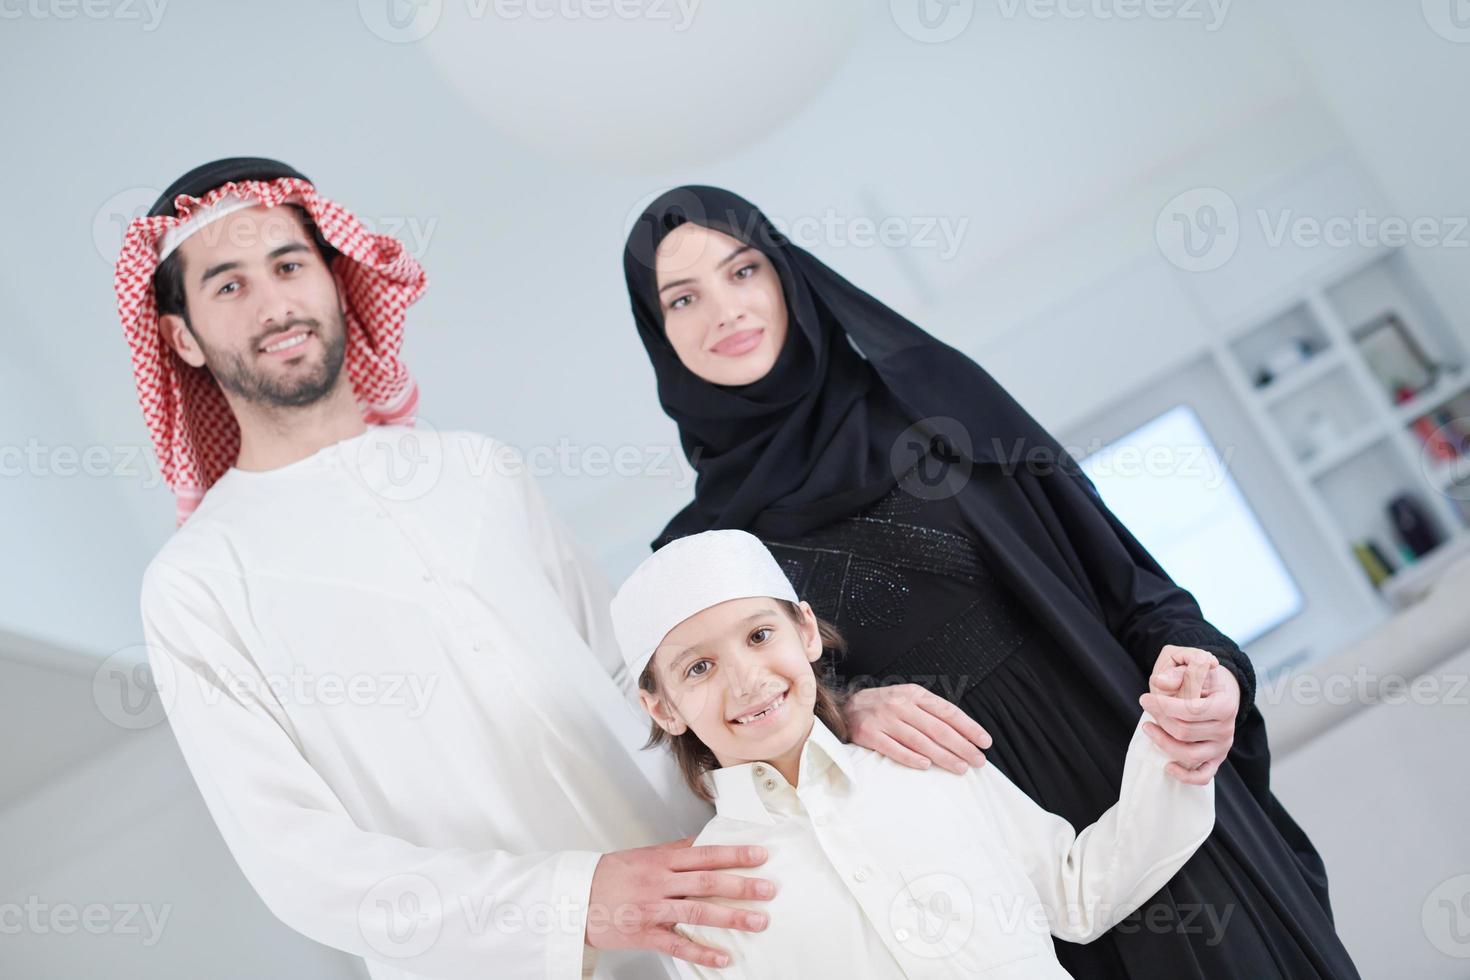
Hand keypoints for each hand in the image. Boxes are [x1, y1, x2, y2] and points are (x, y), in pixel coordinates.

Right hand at [585, 836, 775, 968]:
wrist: (575, 898)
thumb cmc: (610, 876)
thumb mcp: (644, 855)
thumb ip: (676, 850)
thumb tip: (706, 840)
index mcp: (661, 860)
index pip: (705, 854)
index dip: (734, 854)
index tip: (760, 855)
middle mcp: (659, 882)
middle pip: (706, 882)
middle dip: (741, 886)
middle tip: (769, 890)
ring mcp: (653, 909)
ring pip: (697, 911)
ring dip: (731, 917)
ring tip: (758, 922)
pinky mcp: (645, 934)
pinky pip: (678, 944)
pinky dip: (702, 951)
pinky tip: (724, 957)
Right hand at [844, 683, 991, 773]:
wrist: (845, 707)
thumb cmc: (883, 706)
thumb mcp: (907, 699)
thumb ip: (930, 711)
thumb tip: (962, 733)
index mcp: (914, 694)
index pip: (948, 711)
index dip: (969, 727)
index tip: (985, 742)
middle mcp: (901, 704)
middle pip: (938, 728)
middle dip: (962, 746)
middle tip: (978, 761)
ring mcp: (884, 719)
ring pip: (920, 741)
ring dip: (943, 756)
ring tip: (960, 768)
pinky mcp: (869, 734)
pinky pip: (894, 749)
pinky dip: (911, 758)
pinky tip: (927, 766)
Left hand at [1138, 644, 1238, 785]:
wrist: (1214, 687)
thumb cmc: (1197, 674)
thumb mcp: (1185, 662)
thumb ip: (1175, 670)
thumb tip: (1159, 682)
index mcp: (1225, 704)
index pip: (1190, 711)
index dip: (1163, 706)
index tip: (1144, 698)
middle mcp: (1227, 728)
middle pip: (1184, 732)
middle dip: (1160, 719)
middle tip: (1147, 706)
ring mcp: (1222, 747)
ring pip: (1188, 755)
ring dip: (1162, 743)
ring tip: (1148, 727)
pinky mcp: (1215, 760)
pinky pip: (1202, 776)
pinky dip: (1184, 776)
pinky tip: (1167, 765)